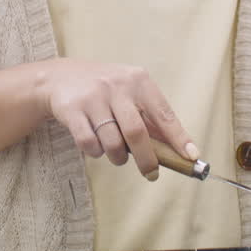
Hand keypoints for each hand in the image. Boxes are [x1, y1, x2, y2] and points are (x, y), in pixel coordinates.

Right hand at [35, 58, 197, 179]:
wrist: (60, 77)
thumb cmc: (104, 90)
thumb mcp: (129, 92)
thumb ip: (149, 117)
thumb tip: (176, 148)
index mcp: (138, 80)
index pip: (164, 113)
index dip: (178, 137)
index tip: (190, 156)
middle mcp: (117, 86)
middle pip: (137, 132)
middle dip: (147, 159)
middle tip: (151, 174)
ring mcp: (93, 97)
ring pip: (112, 143)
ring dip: (117, 157)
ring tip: (116, 153)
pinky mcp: (73, 110)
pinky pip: (90, 144)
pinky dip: (96, 152)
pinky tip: (96, 144)